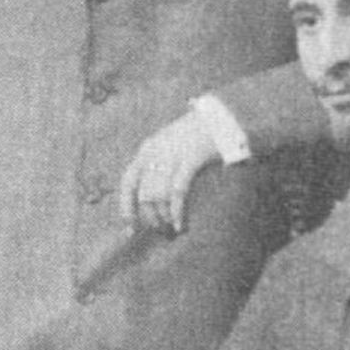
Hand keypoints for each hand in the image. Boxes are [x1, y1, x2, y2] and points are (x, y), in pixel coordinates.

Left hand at [117, 106, 224, 235]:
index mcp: (147, 149)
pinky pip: (177, 191)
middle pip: (144, 195)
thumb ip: (158, 167)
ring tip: (172, 230)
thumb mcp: (170, 145)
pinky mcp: (191, 157)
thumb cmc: (198, 137)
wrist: (223, 117)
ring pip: (157, 196)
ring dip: (163, 218)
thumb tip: (151, 202)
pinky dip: (176, 212)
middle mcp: (155, 151)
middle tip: (161, 232)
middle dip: (150, 219)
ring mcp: (172, 153)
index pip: (128, 183)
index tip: (130, 229)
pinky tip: (180, 225)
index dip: (126, 208)